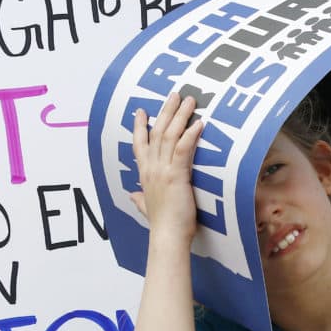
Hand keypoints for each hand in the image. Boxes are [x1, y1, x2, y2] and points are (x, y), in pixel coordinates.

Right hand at [130, 92, 203, 242]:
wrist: (167, 236)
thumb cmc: (161, 224)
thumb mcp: (146, 207)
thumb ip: (139, 199)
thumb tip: (132, 195)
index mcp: (144, 174)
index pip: (139, 144)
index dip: (140, 126)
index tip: (142, 111)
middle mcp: (151, 168)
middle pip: (157, 132)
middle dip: (165, 111)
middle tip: (174, 94)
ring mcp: (162, 170)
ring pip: (169, 136)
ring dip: (179, 115)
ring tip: (189, 100)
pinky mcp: (176, 175)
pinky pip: (183, 149)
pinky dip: (190, 134)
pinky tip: (198, 123)